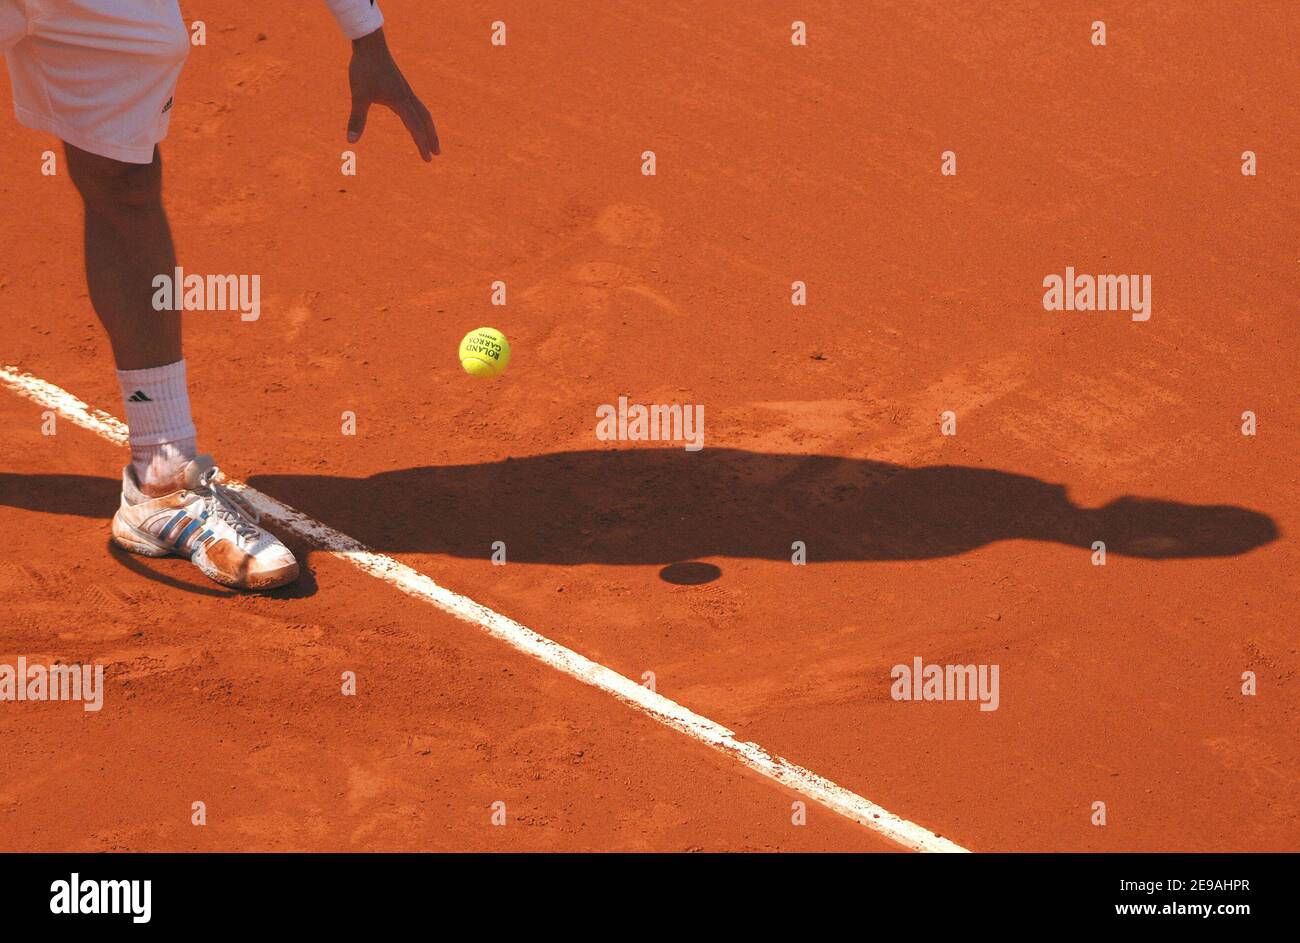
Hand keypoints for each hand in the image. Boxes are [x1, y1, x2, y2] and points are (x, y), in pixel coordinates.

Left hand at [346, 28, 439, 160]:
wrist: (370, 44)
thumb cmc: (364, 68)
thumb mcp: (359, 95)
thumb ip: (357, 118)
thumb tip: (350, 141)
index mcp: (400, 101)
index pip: (415, 127)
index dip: (421, 144)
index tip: (427, 159)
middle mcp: (407, 97)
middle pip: (425, 120)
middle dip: (431, 138)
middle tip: (437, 153)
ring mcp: (405, 91)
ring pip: (423, 112)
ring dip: (428, 128)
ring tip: (431, 140)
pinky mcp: (401, 86)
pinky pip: (416, 106)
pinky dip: (420, 117)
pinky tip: (415, 120)